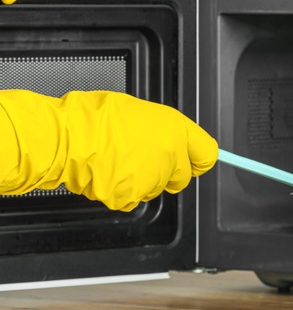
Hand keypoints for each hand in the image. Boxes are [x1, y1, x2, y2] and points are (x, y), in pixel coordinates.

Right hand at [0, 90, 217, 210]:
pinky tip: (107, 171)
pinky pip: (131, 198)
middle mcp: (170, 156)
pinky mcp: (131, 197)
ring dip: (142, 179)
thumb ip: (165, 131)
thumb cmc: (98, 117)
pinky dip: (121, 189)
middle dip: (168, 171)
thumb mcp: (142, 111)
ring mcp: (152, 179)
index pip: (207, 154)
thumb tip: (175, 141)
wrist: (68, 136)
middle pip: (182, 177)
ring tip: (118, 159)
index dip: (199, 159)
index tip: (194, 161)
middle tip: (143, 157)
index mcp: (176, 130)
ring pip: (155, 188)